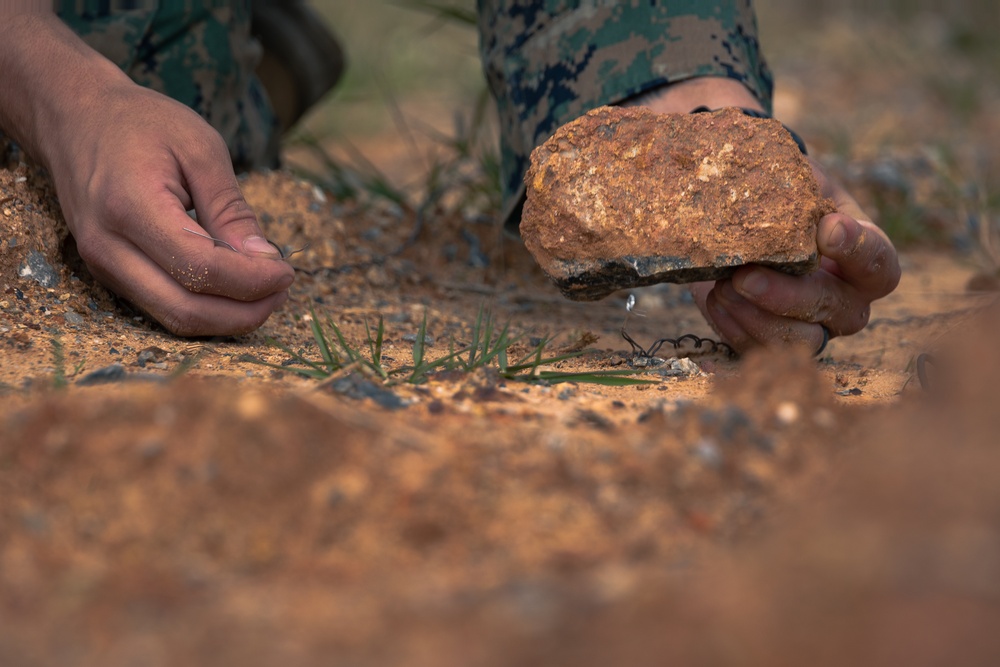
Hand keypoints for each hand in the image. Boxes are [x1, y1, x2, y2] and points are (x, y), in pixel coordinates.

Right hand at [0, 14, 292, 336]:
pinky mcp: (109, 274)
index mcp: (130, 207)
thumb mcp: (200, 148)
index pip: (201, 269)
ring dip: (228, 318)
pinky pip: (163, 307)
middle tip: (283, 287)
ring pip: (174, 319)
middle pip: (186, 309)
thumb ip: (231, 209)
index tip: (287, 270)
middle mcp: (108, 247)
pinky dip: (206, 308)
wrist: (74, 117)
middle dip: (246, 311)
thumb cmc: (140, 123)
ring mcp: (103, 266)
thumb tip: (264, 262)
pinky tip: (237, 288)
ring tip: (267, 291)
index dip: (252, 281)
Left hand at [691, 157, 900, 353]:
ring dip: (758, 316)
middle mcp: (847, 299)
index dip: (858, 251)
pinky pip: (759, 349)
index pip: (880, 264)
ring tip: (723, 287)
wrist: (744, 217)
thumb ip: (798, 184)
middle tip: (746, 275)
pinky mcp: (773, 340)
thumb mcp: (796, 181)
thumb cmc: (782, 196)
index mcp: (865, 256)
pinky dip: (733, 328)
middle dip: (789, 294)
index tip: (828, 230)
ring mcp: (813, 326)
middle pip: (839, 310)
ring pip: (800, 340)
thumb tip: (769, 180)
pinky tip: (713, 300)